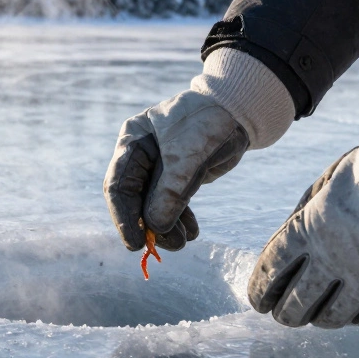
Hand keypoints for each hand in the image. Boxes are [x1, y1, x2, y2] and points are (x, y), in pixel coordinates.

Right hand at [104, 91, 248, 251]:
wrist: (240, 111)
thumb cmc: (209, 123)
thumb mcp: (189, 157)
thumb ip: (171, 192)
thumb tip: (155, 228)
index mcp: (133, 141)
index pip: (118, 185)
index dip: (124, 217)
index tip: (135, 244)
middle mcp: (141, 155)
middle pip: (135, 198)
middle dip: (149, 224)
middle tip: (166, 246)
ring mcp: (159, 167)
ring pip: (155, 204)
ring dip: (168, 226)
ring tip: (183, 242)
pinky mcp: (178, 176)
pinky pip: (173, 203)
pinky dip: (181, 218)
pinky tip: (192, 233)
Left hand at [247, 139, 358, 327]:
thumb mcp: (330, 181)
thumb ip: (306, 214)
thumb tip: (287, 246)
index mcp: (312, 227)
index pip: (273, 270)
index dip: (261, 290)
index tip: (258, 300)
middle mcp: (336, 259)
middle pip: (298, 303)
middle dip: (286, 313)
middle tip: (284, 315)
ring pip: (333, 317)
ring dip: (320, 320)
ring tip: (317, 317)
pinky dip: (358, 318)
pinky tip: (354, 312)